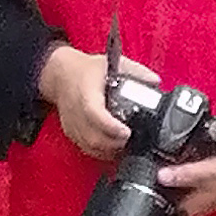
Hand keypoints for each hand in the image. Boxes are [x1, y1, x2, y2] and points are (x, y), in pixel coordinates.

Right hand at [38, 46, 157, 160]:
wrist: (60, 74)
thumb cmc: (84, 70)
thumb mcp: (111, 63)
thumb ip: (135, 71)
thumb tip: (154, 81)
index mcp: (86, 93)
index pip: (95, 114)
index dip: (111, 127)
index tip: (127, 131)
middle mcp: (76, 111)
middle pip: (93, 137)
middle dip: (115, 143)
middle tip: (131, 138)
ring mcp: (72, 124)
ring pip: (90, 146)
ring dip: (109, 150)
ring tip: (124, 143)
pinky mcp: (71, 132)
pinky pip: (86, 148)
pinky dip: (101, 152)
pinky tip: (113, 147)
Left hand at [159, 148, 215, 215]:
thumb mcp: (207, 171)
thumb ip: (184, 175)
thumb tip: (161, 177)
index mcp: (193, 207)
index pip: (164, 203)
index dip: (155, 188)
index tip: (149, 173)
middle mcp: (196, 206)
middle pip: (170, 195)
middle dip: (164, 181)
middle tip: (159, 165)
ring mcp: (202, 197)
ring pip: (180, 188)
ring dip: (176, 176)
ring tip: (173, 163)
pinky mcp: (208, 188)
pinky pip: (190, 182)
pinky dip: (187, 174)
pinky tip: (189, 164)